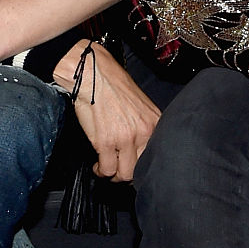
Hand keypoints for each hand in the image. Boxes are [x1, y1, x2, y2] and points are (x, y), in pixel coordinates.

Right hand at [54, 41, 160, 181]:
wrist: (93, 73)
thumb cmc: (112, 83)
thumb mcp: (139, 102)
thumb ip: (143, 124)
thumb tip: (139, 145)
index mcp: (154, 122)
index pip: (155, 155)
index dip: (143, 164)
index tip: (134, 164)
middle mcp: (144, 132)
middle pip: (141, 168)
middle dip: (128, 172)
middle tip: (119, 169)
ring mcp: (125, 138)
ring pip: (125, 174)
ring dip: (114, 174)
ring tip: (107, 168)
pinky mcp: (106, 142)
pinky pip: (106, 169)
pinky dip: (101, 171)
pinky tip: (97, 165)